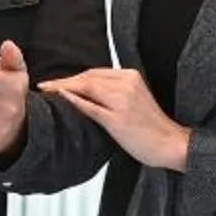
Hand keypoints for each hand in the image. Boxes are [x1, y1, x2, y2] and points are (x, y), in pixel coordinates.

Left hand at [42, 67, 191, 170]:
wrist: (170, 143)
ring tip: (47, 91)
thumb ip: (114, 91)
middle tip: (45, 86)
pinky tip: (61, 97)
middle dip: (64, 80)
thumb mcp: (134, 100)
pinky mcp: (118, 119)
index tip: (57, 81)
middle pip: (88, 77)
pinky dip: (74, 100)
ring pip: (87, 88)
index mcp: (131, 76)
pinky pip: (91, 107)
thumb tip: (87, 90)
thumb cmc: (151, 127)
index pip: (94, 72)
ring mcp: (123, 101)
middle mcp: (127, 84)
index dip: (73, 76)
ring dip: (63, 88)